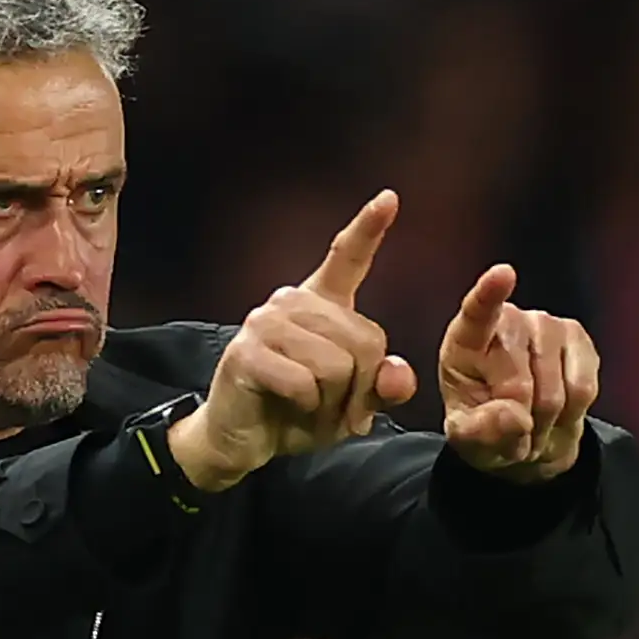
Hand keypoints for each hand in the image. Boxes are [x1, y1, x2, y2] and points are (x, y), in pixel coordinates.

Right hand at [169, 190, 418, 493]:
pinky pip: (304, 383)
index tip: (388, 198)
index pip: (347, 257)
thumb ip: (382, 387)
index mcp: (320, 303)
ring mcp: (266, 322)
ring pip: (337, 365)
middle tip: (333, 408)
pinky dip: (306, 408)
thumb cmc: (296, 413)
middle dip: (358, 390)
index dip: (368, 229)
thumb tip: (397, 376)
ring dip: (331, 402)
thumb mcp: (351, 404)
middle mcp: (291, 301)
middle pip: (364, 343)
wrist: (241, 439)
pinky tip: (287, 407)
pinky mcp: (247, 351)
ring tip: (309, 408)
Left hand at [438, 265, 598, 483]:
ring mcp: (545, 325)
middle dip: (519, 420)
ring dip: (545, 420)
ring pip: (555, 391)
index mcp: (466, 341)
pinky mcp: (577, 338)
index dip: (489, 294)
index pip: (477, 314)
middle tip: (513, 428)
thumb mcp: (469, 439)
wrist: (526, 433)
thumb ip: (482, 431)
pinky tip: (558, 410)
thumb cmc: (487, 427)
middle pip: (519, 384)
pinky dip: (571, 413)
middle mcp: (507, 322)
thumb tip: (515, 416)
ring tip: (533, 421)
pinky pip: (582, 389)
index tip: (503, 274)